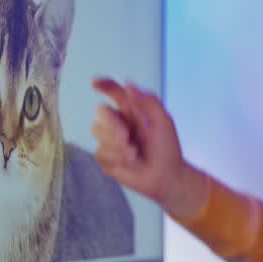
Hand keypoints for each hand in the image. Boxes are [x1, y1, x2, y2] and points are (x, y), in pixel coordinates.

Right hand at [90, 77, 192, 216]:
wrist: (166, 177)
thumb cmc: (168, 149)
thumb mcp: (163, 122)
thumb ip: (148, 101)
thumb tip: (129, 84)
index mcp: (132, 110)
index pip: (114, 92)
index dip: (103, 85)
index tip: (95, 84)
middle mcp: (118, 122)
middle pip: (101, 111)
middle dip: (112, 125)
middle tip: (127, 139)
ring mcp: (110, 140)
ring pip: (97, 131)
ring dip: (116, 144)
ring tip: (134, 154)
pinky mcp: (106, 157)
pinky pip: (99, 151)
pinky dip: (115, 158)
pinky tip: (129, 163)